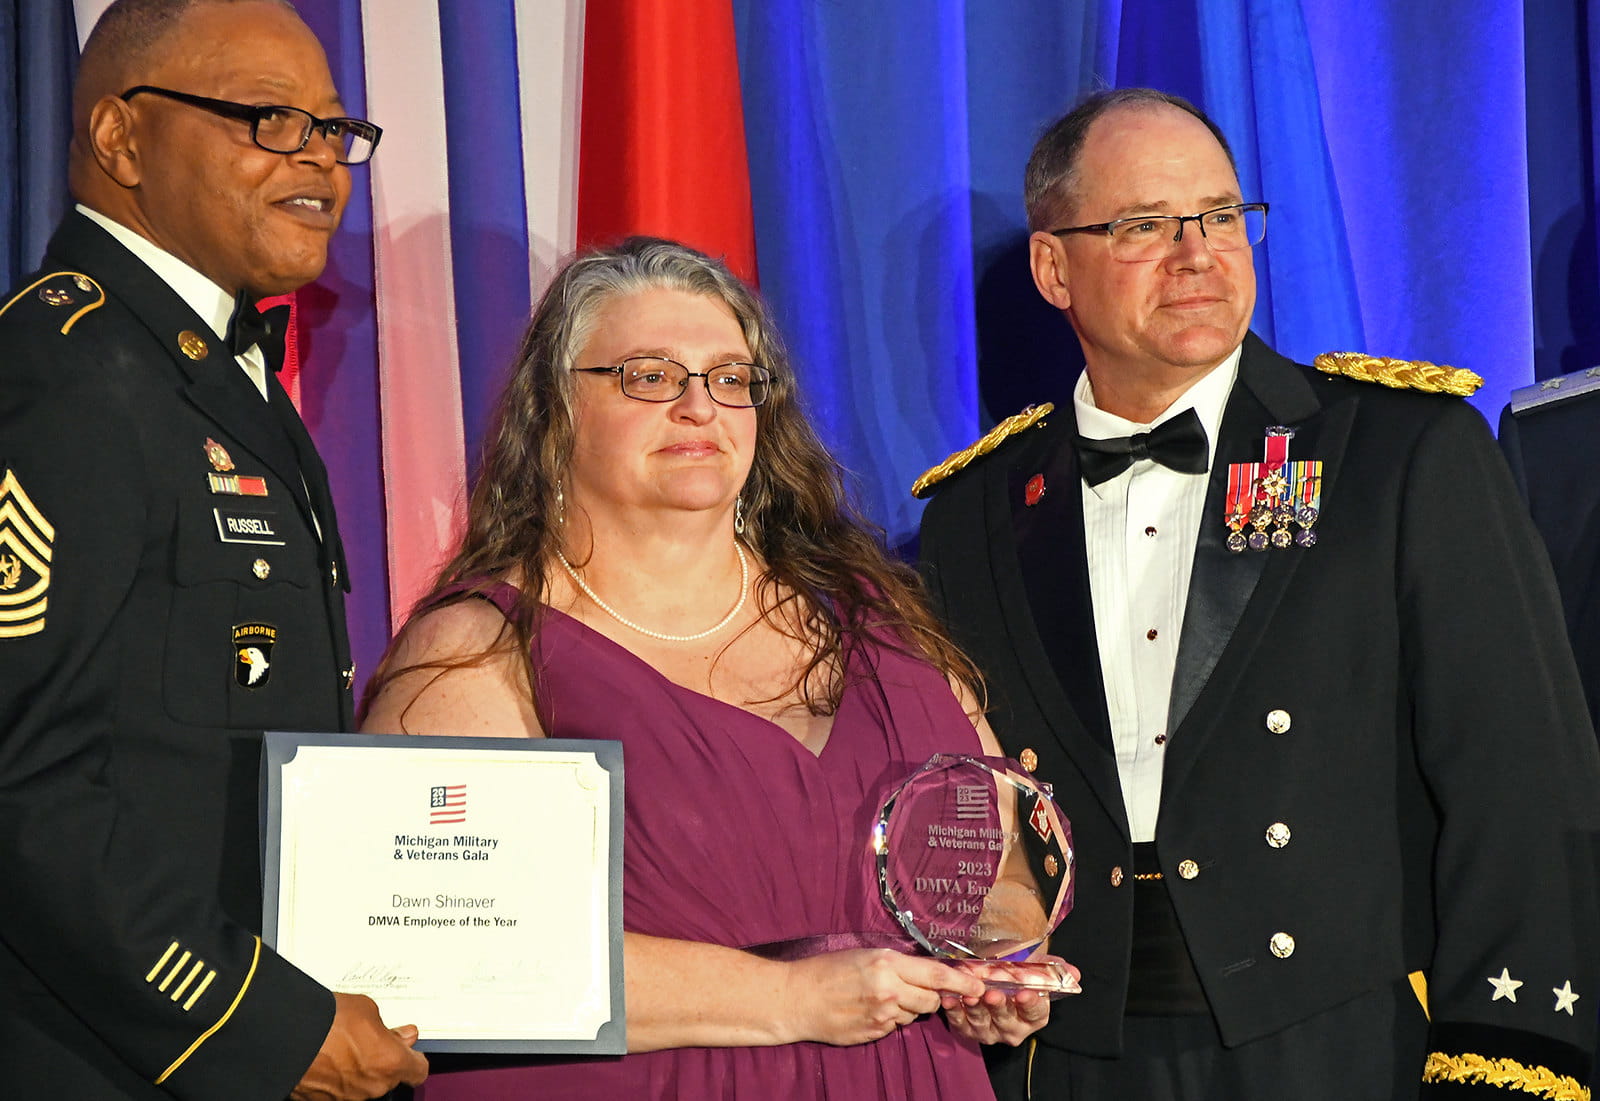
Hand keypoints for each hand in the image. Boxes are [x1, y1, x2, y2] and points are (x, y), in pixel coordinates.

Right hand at [290, 992, 428, 1100]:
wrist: (285, 1037)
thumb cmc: (328, 1021)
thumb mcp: (368, 1010)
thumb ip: (390, 1028)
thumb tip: (403, 1035)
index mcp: (391, 1063)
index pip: (418, 1072)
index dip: (413, 1059)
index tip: (406, 1049)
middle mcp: (373, 1087)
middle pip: (388, 1077)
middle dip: (382, 1061)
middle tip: (368, 1040)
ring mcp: (348, 1098)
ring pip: (364, 1085)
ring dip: (359, 1071)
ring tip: (341, 1048)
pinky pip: (340, 1091)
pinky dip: (337, 1079)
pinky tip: (326, 1060)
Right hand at [781, 948, 985, 1046]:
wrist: (797, 999)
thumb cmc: (828, 970)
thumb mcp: (864, 955)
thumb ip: (897, 964)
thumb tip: (927, 974)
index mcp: (886, 964)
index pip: (935, 973)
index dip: (961, 981)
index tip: (980, 985)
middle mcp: (888, 990)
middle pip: (931, 1000)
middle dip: (929, 996)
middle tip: (912, 989)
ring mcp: (882, 1015)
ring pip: (914, 1016)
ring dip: (908, 1009)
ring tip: (881, 998)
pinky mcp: (874, 1033)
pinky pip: (895, 1027)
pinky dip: (890, 1020)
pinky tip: (869, 1010)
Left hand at [941, 959, 1071, 1046]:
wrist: (991, 972)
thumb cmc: (1015, 971)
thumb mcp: (1033, 965)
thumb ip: (1051, 968)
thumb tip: (1074, 973)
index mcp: (1034, 1015)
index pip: (1036, 1012)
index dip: (1030, 1002)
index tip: (1024, 993)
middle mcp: (1013, 1028)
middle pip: (1007, 1018)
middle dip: (1000, 1004)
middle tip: (993, 991)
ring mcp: (989, 1032)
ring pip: (983, 1022)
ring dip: (975, 1007)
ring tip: (972, 994)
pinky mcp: (967, 1030)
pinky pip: (959, 1023)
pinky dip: (954, 1011)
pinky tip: (950, 998)